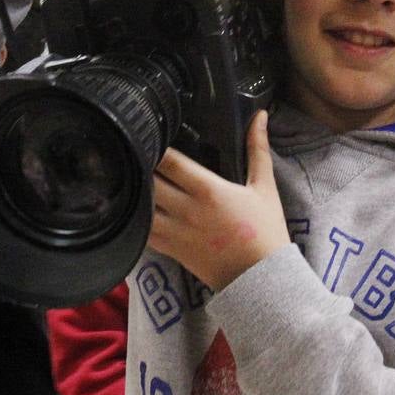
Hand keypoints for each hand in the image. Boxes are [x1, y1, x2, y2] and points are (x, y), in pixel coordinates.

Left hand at [148, 111, 288, 290]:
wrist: (261, 278)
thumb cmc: (265, 231)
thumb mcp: (264, 187)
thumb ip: (258, 149)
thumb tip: (261, 116)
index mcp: (208, 189)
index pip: (170, 160)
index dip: (155, 144)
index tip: (150, 133)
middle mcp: (187, 209)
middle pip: (149, 180)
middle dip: (141, 164)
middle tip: (134, 151)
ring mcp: (175, 231)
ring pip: (141, 205)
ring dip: (135, 191)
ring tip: (129, 176)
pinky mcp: (170, 249)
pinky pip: (142, 231)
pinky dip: (135, 217)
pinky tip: (134, 206)